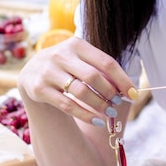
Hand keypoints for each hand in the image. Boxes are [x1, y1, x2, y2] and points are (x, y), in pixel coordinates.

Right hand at [18, 36, 136, 125]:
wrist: (31, 72)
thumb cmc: (66, 66)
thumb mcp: (80, 60)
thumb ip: (100, 69)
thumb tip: (127, 89)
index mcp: (76, 44)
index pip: (106, 62)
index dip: (122, 79)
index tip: (134, 94)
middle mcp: (61, 55)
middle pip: (93, 77)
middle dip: (110, 93)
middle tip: (118, 103)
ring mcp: (48, 71)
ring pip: (81, 92)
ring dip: (99, 105)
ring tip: (109, 112)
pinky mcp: (39, 89)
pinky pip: (67, 105)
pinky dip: (86, 115)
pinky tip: (98, 121)